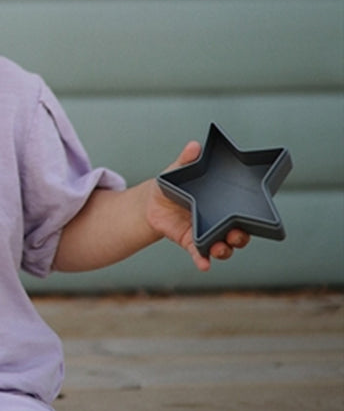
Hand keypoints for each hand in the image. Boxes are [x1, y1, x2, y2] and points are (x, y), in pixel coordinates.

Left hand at [148, 141, 250, 271]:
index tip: (257, 216)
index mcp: (223, 202)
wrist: (152, 201)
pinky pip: (200, 254)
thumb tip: (194, 145)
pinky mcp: (191, 242)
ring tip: (221, 248)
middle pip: (239, 233)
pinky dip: (203, 260)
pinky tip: (204, 265)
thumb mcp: (179, 170)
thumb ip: (187, 159)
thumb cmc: (174, 184)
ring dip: (225, 250)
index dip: (254, 215)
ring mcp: (206, 233)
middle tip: (237, 234)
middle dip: (241, 236)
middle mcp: (220, 221)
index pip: (244, 210)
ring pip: (223, 246)